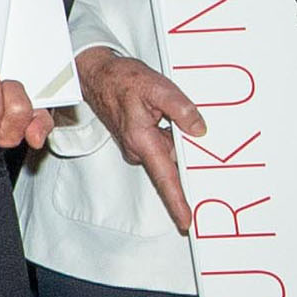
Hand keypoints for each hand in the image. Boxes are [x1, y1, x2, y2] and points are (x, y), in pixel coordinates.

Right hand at [80, 44, 208, 236]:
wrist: (98, 75)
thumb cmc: (121, 80)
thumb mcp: (157, 87)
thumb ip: (181, 109)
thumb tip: (199, 129)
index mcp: (142, 140)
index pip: (164, 178)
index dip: (176, 202)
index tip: (186, 221)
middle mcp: (138, 149)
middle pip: (172, 165)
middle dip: (186, 155)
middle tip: (186, 135)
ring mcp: (138, 147)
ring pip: (168, 153)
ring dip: (177, 140)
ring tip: (169, 112)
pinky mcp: (139, 142)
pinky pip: (162, 145)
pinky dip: (170, 136)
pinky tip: (166, 116)